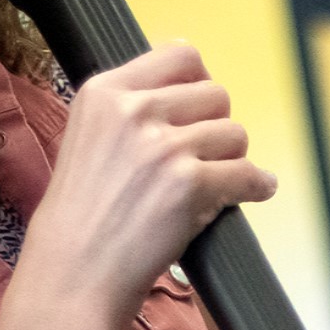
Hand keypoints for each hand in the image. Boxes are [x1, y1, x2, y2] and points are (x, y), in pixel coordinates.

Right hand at [18, 44, 276, 319]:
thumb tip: (191, 89)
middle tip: (201, 157)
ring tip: (212, 183)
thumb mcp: (87, 139)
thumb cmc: (79, 215)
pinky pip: (248, 174)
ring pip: (235, 133)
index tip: (198, 109)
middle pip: (215, 94)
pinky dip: (256, 186)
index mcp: (103, 92)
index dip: (198, 83)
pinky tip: (251, 192)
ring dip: (232, 159)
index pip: (180, 55)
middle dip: (215, 126)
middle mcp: (133, 111)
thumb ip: (130, 110)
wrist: (73, 274)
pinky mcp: (190, 185)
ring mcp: (163, 147)